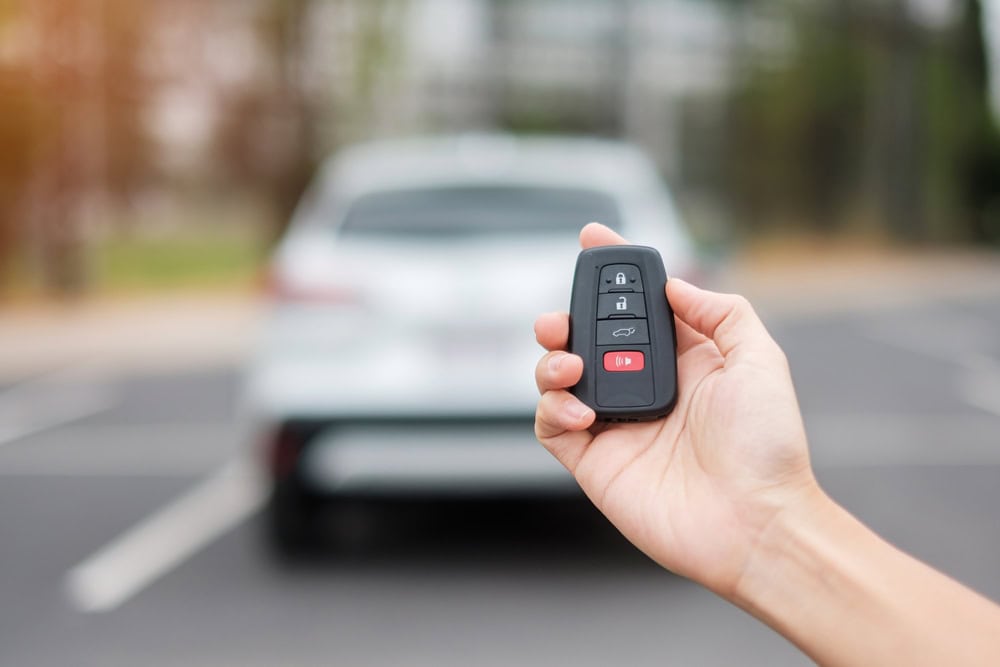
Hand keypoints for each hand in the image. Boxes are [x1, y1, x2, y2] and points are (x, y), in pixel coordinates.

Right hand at [534, 223, 819, 595]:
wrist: (756, 522)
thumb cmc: (768, 446)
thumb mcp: (760, 359)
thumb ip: (719, 311)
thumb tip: (675, 284)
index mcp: (681, 360)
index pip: (637, 306)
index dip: (613, 272)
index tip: (593, 238)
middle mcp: (644, 387)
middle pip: (587, 338)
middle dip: (564, 316)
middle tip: (559, 318)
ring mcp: (616, 424)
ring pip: (559, 377)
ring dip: (551, 360)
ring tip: (569, 364)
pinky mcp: (594, 462)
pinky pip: (551, 425)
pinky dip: (551, 408)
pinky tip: (577, 409)